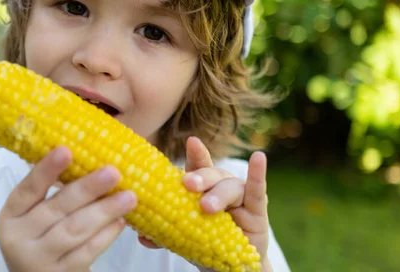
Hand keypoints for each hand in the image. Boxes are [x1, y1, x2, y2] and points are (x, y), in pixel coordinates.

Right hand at [0, 146, 137, 271]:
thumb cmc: (43, 236)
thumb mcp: (36, 215)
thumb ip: (54, 192)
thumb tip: (91, 155)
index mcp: (12, 215)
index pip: (28, 189)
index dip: (46, 170)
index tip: (66, 150)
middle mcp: (20, 238)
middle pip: (56, 209)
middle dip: (87, 188)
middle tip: (113, 172)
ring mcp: (39, 260)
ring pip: (74, 230)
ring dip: (104, 211)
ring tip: (129, 196)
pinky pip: (87, 252)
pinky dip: (106, 235)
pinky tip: (120, 221)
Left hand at [138, 137, 270, 271]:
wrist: (227, 268)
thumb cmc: (204, 244)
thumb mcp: (184, 237)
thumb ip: (166, 232)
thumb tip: (142, 236)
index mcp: (202, 188)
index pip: (197, 166)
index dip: (195, 154)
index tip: (191, 141)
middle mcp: (221, 186)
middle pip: (211, 174)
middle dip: (200, 177)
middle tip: (187, 183)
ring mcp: (240, 197)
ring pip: (230, 186)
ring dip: (218, 195)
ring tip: (206, 207)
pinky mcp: (257, 211)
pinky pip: (257, 191)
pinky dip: (257, 174)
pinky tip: (258, 158)